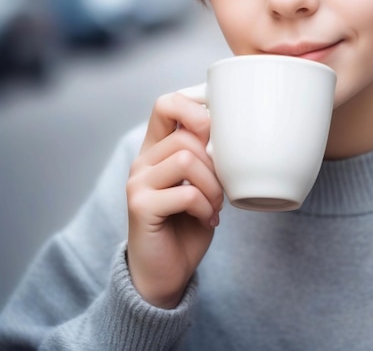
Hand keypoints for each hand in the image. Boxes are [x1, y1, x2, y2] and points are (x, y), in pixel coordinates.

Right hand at [126, 91, 222, 308]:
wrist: (166, 272)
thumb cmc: (189, 223)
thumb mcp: (201, 181)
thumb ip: (205, 155)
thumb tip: (231, 130)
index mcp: (157, 148)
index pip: (166, 104)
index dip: (195, 109)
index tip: (216, 138)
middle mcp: (142, 161)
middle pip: (186, 137)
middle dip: (215, 165)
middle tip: (220, 190)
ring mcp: (137, 183)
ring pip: (186, 159)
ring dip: (212, 186)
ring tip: (214, 206)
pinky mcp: (140, 207)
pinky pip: (186, 193)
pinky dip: (205, 207)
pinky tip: (206, 219)